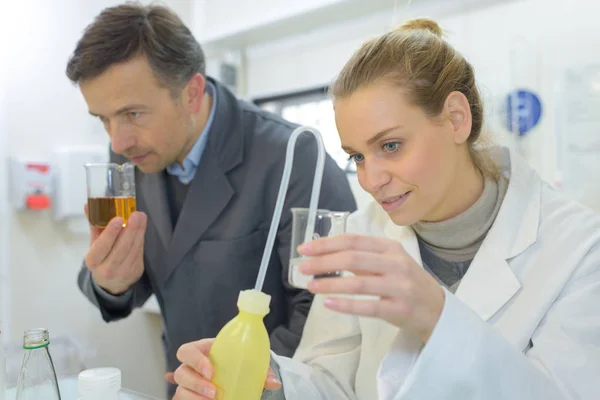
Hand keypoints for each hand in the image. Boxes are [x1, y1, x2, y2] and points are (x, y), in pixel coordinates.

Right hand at [84, 204, 146, 294]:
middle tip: (136, 214)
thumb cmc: (101, 258)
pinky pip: (139, 253)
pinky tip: (142, 227)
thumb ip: (94, 225)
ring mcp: (123, 272)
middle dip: (130, 230)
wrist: (110, 283)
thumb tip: (88, 205)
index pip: (101, 247)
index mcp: (93, 261)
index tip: (118, 219)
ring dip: (139, 232)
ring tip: (141, 216)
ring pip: (133, 250)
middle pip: (121, 248)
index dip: (110, 233)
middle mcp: (107, 269)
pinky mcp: (136, 272)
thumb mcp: (94, 244)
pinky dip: (141, 238)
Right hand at [168, 339, 281, 399]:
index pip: (187, 351)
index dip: (195, 360)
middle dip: (196, 383)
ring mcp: (187, 384)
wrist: (237, 373)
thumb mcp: (248, 361)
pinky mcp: (188, 396)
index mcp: (202, 351)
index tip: (211, 371)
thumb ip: (260, 369)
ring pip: (180, 390)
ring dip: (194, 397)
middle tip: (214, 392)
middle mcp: (190, 367)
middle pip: (181, 373)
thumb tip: (275, 382)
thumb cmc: (238, 362)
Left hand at [298, 234, 444, 343]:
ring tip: (310, 286)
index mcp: (390, 247)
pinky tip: (328, 303)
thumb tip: (325, 254)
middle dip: (323, 262)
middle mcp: (396, 263)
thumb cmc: (406, 282)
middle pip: (353, 258)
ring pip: (358, 283)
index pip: (353, 241)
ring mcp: (399, 287)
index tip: (305, 248)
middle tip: (302, 267)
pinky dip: (346, 305)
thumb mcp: (388, 262)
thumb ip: (361, 257)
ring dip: (330, 283)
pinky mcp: (399, 309)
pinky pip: (368, 306)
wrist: (437, 309)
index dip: (326, 244)